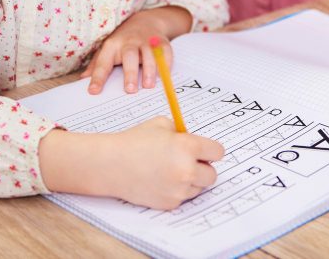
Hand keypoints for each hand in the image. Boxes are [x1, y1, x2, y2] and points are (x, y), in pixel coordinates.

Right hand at [39, 118, 224, 208]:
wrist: (111, 164)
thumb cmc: (134, 141)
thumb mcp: (161, 124)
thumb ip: (183, 133)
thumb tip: (198, 143)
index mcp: (188, 146)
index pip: (217, 152)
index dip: (211, 151)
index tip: (205, 151)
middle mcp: (186, 170)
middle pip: (212, 175)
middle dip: (203, 168)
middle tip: (189, 162)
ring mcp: (178, 189)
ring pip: (198, 188)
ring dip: (190, 180)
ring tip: (170, 170)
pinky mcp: (169, 203)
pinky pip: (182, 197)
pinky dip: (176, 190)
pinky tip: (160, 180)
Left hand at [83, 6, 192, 94]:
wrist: (145, 21)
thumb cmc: (123, 41)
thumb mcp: (107, 49)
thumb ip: (96, 65)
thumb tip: (83, 80)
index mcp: (112, 45)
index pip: (103, 62)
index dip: (98, 77)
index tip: (94, 92)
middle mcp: (129, 41)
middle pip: (129, 56)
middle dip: (129, 73)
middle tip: (130, 90)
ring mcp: (147, 41)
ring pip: (149, 54)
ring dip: (150, 70)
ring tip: (148, 86)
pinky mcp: (162, 42)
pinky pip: (165, 52)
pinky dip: (166, 64)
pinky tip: (164, 76)